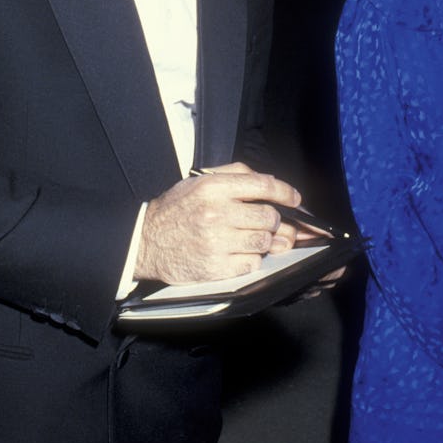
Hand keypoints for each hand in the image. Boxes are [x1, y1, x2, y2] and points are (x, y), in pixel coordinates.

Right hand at [136, 162, 301, 283]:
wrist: (147, 242)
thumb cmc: (175, 210)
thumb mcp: (198, 181)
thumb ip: (233, 174)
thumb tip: (268, 181)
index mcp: (213, 188)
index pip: (263, 185)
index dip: (285, 192)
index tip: (295, 199)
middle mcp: (216, 213)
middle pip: (269, 217)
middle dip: (272, 221)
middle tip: (264, 222)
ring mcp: (217, 242)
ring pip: (265, 242)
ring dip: (263, 241)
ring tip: (248, 237)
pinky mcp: (217, 267)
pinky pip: (253, 263)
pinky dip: (251, 259)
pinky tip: (237, 253)